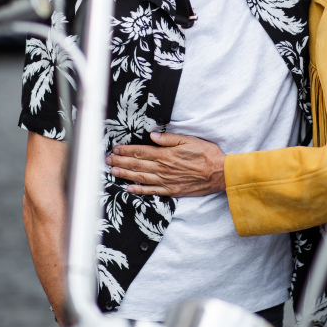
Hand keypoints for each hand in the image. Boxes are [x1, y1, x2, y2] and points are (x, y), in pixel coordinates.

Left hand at [105, 132, 225, 196]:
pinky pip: (151, 191)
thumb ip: (170, 138)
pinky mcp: (171, 191)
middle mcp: (163, 169)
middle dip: (121, 161)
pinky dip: (139, 190)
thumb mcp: (189, 140)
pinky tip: (129, 189)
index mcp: (166, 154)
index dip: (127, 150)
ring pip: (141, 177)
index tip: (115, 148)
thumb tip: (153, 135)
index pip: (141, 151)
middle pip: (137, 164)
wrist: (219, 174)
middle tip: (107, 160)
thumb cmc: (206, 155)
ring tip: (113, 171)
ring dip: (126, 174)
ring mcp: (166, 181)